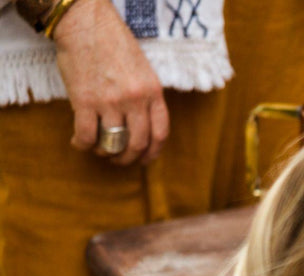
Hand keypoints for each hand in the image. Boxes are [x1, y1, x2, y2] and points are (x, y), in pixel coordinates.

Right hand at [53, 0, 168, 164]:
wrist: (85, 23)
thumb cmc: (113, 43)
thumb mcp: (143, 70)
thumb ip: (146, 96)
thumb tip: (143, 123)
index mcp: (153, 92)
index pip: (161, 132)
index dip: (153, 152)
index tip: (145, 159)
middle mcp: (135, 100)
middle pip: (138, 143)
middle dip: (128, 158)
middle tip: (119, 160)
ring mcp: (111, 102)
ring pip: (113, 143)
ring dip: (105, 152)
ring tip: (99, 150)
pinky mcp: (85, 101)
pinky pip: (86, 135)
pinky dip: (82, 144)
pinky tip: (79, 142)